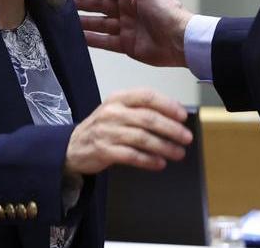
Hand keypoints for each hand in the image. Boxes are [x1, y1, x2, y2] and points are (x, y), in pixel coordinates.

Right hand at [65, 89, 192, 175]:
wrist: (72, 146)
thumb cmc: (102, 128)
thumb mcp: (118, 110)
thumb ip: (140, 110)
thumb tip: (174, 116)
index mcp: (118, 98)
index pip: (147, 96)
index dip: (168, 105)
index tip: (183, 116)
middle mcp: (112, 112)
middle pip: (148, 118)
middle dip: (171, 129)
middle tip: (187, 138)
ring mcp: (107, 132)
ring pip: (142, 138)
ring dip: (164, 147)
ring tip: (178, 153)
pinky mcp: (104, 150)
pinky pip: (132, 156)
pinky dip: (149, 160)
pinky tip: (160, 163)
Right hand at [70, 0, 192, 66]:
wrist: (180, 41)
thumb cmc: (166, 12)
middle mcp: (127, 10)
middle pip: (99, 5)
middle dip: (82, 4)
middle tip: (63, 5)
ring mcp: (126, 28)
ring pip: (100, 23)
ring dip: (84, 22)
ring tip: (66, 21)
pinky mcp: (126, 45)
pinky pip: (105, 41)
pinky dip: (92, 40)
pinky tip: (79, 38)